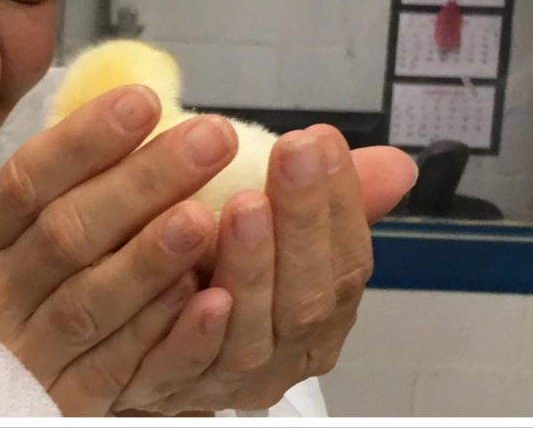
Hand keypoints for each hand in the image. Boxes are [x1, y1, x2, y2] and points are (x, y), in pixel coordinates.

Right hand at [0, 85, 240, 415]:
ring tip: (204, 215)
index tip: (145, 101)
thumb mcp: (10, 235)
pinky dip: (154, 331)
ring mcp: (25, 351)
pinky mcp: (61, 404)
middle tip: (210, 139)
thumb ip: (62, 185)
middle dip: (142, 181)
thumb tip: (135, 108)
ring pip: (88, 301)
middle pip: (67, 231)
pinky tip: (198, 296)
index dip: (86, 140)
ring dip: (148, 257)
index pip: (29, 178)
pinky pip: (112, 368)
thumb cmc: (7, 293)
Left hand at [112, 125, 416, 413]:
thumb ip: (327, 205)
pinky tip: (192, 278)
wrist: (134, 346)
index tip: (321, 142)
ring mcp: (228, 382)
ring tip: (245, 202)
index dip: (341, 205)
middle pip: (305, 300)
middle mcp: (282, 358)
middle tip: (291, 153)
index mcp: (318, 321)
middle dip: (302, 221)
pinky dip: (195, 328)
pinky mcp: (168, 390)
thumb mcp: (275, 235)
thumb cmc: (215, 278)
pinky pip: (183, 366)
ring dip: (253, 267)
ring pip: (250, 335)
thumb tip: (397, 164)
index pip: (347, 267)